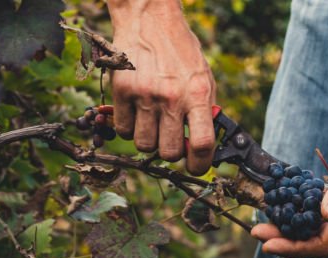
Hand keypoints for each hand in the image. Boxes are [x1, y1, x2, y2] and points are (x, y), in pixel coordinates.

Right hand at [111, 9, 215, 174]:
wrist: (149, 18)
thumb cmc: (180, 51)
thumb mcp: (203, 77)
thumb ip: (205, 111)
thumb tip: (204, 148)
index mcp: (198, 94)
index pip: (203, 145)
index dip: (200, 164)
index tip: (195, 167)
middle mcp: (172, 97)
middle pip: (169, 152)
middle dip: (171, 152)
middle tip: (170, 139)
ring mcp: (145, 95)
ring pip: (144, 145)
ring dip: (148, 140)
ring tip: (152, 121)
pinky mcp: (122, 91)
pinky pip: (124, 130)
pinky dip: (129, 128)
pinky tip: (136, 112)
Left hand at [251, 124, 327, 257]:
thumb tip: (325, 216)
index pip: (320, 246)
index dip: (292, 248)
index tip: (265, 243)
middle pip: (317, 244)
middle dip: (286, 241)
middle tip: (257, 231)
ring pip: (322, 234)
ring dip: (295, 231)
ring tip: (268, 221)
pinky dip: (307, 218)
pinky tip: (292, 208)